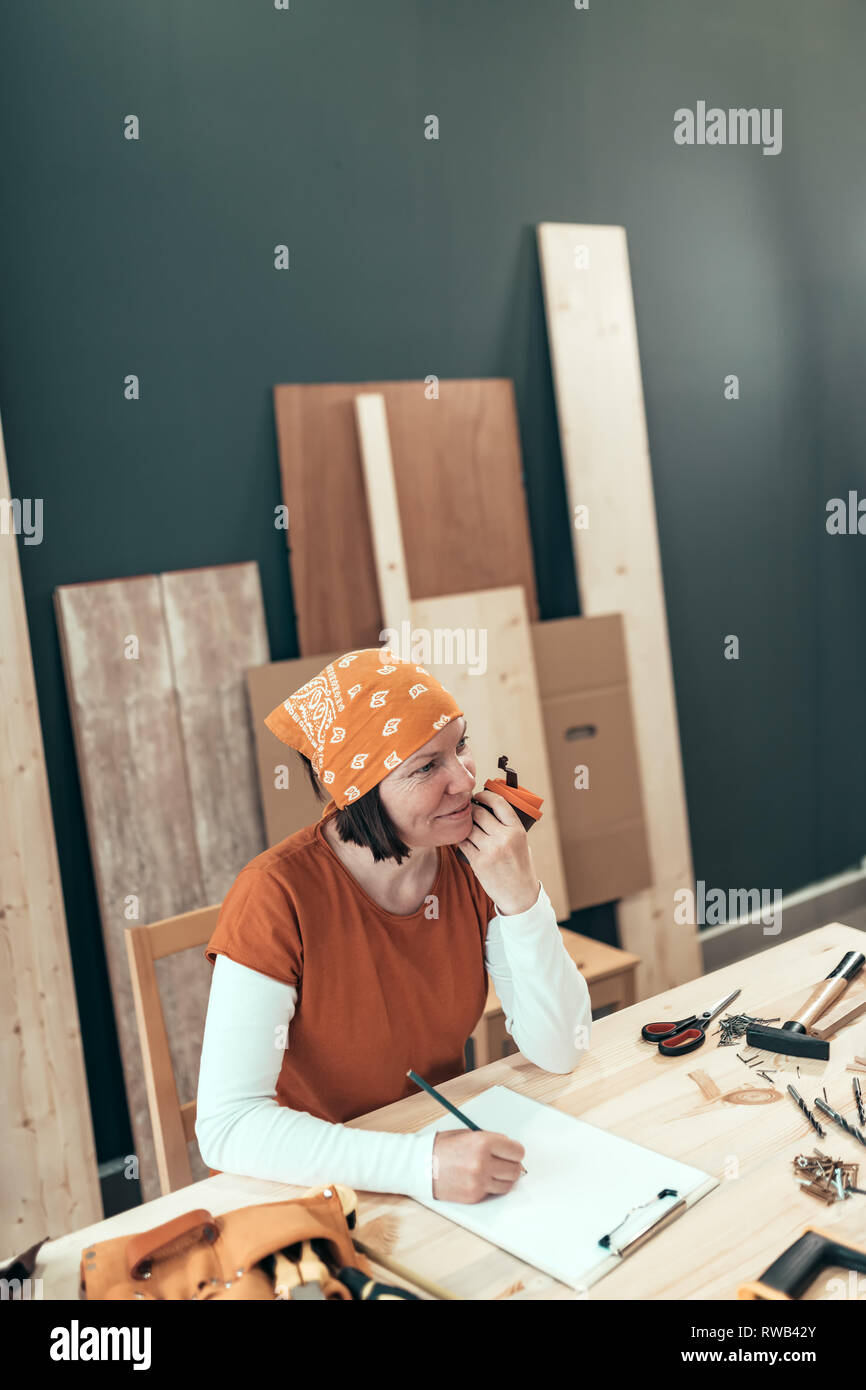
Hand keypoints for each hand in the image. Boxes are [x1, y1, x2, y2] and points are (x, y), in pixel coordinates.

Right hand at [432, 1129, 524, 1202]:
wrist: (421, 1165)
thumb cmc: (442, 1147)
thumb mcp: (467, 1135)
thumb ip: (490, 1140)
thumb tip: (509, 1149)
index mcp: (482, 1142)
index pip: (517, 1151)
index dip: (515, 1152)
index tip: (513, 1152)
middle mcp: (482, 1162)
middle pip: (515, 1169)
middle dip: (511, 1165)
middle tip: (504, 1162)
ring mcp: (478, 1181)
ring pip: (507, 1184)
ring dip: (503, 1178)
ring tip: (492, 1171)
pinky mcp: (474, 1195)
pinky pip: (493, 1192)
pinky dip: (490, 1187)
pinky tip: (480, 1179)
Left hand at [457, 788, 538, 915]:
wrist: (519, 894)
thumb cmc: (519, 864)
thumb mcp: (522, 841)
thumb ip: (507, 824)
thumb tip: (487, 806)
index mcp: (517, 829)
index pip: (498, 802)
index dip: (485, 795)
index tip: (478, 796)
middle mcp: (504, 838)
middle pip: (479, 813)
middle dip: (472, 810)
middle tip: (470, 811)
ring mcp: (490, 850)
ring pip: (468, 828)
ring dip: (465, 826)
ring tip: (468, 828)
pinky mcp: (478, 862)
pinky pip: (463, 843)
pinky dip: (462, 840)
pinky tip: (465, 841)